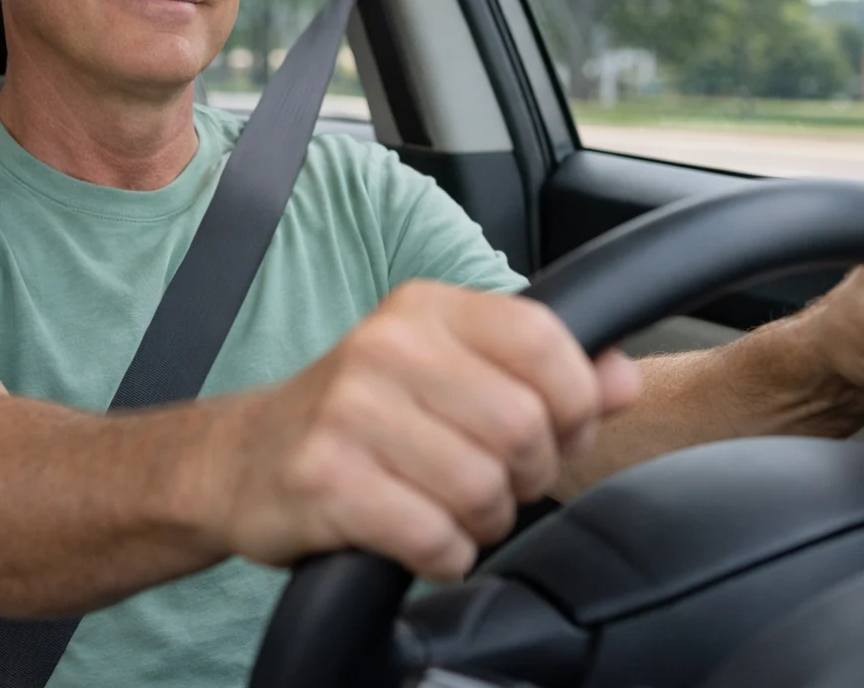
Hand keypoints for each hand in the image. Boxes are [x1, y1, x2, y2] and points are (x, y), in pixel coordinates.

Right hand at [213, 280, 641, 580]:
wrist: (240, 460)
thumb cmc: (357, 417)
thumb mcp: (446, 372)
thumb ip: (541, 371)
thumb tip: (623, 378)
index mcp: (425, 308)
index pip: (545, 340)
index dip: (574, 403)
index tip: (554, 431)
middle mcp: (386, 346)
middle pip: (524, 426)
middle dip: (527, 477)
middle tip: (494, 485)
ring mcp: (349, 411)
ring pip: (483, 489)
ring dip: (483, 523)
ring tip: (449, 512)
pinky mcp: (324, 478)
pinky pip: (434, 537)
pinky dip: (443, 555)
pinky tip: (418, 538)